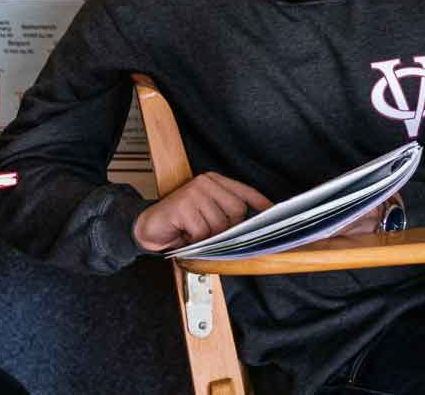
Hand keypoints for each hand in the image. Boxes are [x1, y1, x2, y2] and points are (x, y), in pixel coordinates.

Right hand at [133, 172, 271, 252]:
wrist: (150, 227)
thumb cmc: (182, 224)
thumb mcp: (208, 217)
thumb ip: (226, 217)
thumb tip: (251, 230)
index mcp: (214, 182)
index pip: (244, 191)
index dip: (260, 203)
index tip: (273, 213)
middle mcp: (205, 182)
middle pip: (236, 211)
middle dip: (227, 229)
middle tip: (210, 234)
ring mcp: (194, 192)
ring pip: (219, 225)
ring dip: (208, 238)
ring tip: (195, 234)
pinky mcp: (183, 205)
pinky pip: (202, 232)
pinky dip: (196, 241)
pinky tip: (186, 235)